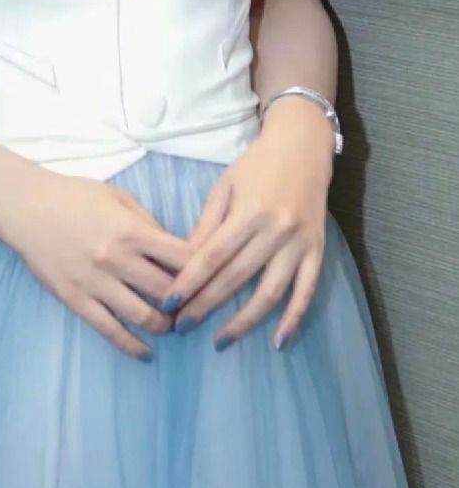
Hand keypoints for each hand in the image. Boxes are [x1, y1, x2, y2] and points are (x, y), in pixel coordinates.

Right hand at [2, 168, 194, 361]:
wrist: (26, 208)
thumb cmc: (74, 197)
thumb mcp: (118, 198)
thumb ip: (148, 223)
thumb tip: (174, 250)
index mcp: (132, 230)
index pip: (184, 257)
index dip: (206, 270)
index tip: (214, 277)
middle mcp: (118, 259)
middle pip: (169, 291)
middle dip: (189, 303)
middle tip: (197, 308)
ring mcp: (97, 283)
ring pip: (145, 317)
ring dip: (166, 326)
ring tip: (172, 326)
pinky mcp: (77, 300)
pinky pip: (110, 331)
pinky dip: (133, 346)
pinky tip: (146, 353)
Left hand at [163, 104, 333, 348]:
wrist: (303, 146)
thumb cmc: (256, 165)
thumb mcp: (225, 186)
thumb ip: (207, 225)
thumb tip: (184, 264)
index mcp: (249, 211)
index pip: (213, 256)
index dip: (189, 282)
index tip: (169, 305)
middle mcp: (276, 230)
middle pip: (236, 277)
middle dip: (206, 305)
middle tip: (182, 327)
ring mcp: (299, 243)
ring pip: (270, 292)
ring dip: (244, 321)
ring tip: (221, 341)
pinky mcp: (317, 250)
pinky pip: (306, 291)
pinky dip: (294, 319)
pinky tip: (279, 342)